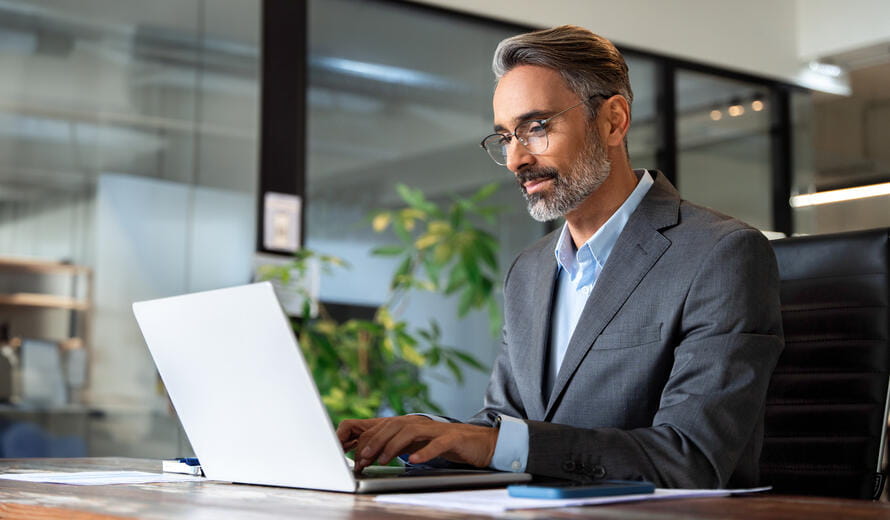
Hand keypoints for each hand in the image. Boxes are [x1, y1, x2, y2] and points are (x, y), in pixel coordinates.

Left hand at [336, 415, 498, 473]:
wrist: (481, 443)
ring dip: (394, 445)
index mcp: (414, 424)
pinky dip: (425, 451)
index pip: (386, 427)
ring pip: (412, 431)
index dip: (370, 440)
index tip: (358, 457)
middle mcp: (424, 423)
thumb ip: (401, 445)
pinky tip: (414, 460)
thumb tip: (375, 454)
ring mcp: (438, 430)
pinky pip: (437, 443)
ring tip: (383, 459)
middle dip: (376, 441)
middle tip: (364, 458)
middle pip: (395, 425)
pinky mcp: (453, 439)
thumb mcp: (421, 443)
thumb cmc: (448, 444)